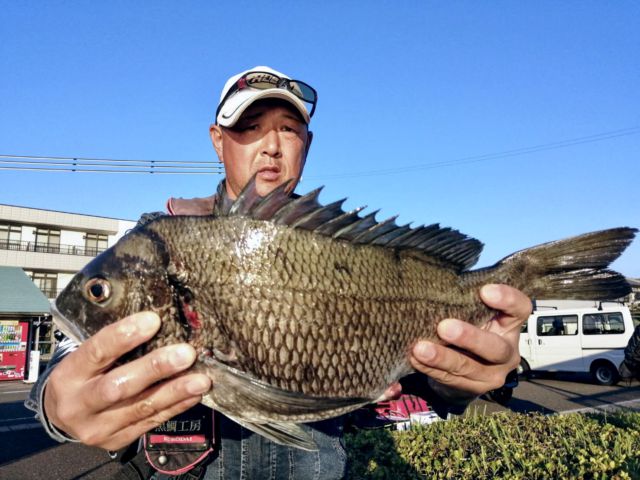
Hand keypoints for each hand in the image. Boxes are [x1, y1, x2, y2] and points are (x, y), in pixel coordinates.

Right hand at [44, 312, 211, 450]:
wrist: (64, 416)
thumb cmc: (83, 376)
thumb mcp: (85, 357)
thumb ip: (115, 344)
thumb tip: (157, 320)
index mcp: (69, 375)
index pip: (96, 352)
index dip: (124, 336)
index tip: (154, 320)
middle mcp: (80, 404)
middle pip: (119, 386)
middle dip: (156, 368)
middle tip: (186, 354)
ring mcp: (98, 427)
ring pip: (141, 407)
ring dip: (176, 391)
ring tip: (201, 379)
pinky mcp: (117, 440)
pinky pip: (152, 421)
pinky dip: (176, 406)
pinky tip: (194, 394)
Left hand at [407, 284, 529, 398]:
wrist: (464, 371)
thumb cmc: (468, 328)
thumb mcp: (474, 315)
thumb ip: (466, 302)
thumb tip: (438, 281)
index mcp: (509, 325)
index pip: (520, 309)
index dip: (507, 299)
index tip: (485, 290)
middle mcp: (506, 352)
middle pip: (495, 347)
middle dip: (469, 338)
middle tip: (444, 327)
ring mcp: (491, 374)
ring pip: (468, 367)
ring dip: (442, 357)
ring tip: (421, 348)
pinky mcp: (473, 389)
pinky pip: (449, 379)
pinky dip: (430, 369)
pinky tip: (416, 359)